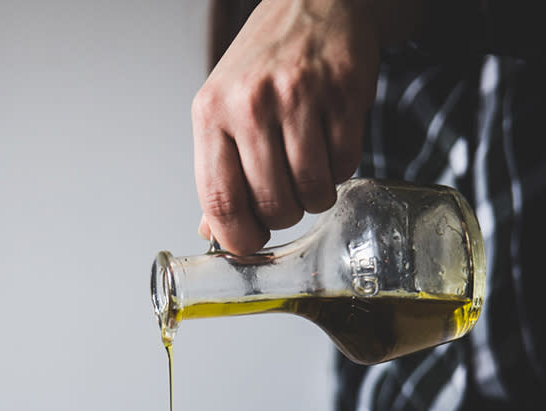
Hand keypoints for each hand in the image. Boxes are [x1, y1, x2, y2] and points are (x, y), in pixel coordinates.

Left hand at [191, 0, 420, 254]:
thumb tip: (212, 232)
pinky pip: (345, 166)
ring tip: (310, 174)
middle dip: (283, 218)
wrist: (314, 3)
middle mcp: (250, 103)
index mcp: (210, 113)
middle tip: (287, 201)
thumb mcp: (224, 110)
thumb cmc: (263, 66)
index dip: (239, 238)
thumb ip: (218, 172)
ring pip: (311, 191)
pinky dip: (341, 171)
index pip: (220, 202)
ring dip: (315, 198)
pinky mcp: (343, 92)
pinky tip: (331, 148)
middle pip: (271, 204)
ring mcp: (298, 95)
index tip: (251, 242)